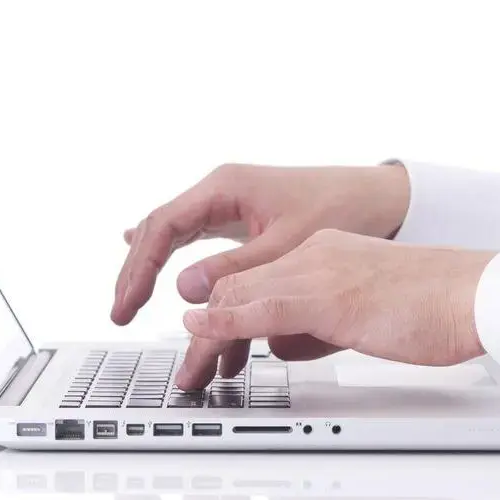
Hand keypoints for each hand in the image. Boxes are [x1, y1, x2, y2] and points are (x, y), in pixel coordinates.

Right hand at [111, 164, 408, 325]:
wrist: (379, 197)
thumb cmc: (341, 207)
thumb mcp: (286, 244)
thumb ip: (235, 268)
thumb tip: (184, 289)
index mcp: (225, 187)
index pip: (163, 227)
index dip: (140, 268)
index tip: (127, 304)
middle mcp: (221, 190)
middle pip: (160, 229)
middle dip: (136, 271)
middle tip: (120, 312)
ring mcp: (229, 202)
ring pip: (174, 234)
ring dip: (152, 268)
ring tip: (129, 301)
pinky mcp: (242, 216)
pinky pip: (194, 236)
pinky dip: (173, 256)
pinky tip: (156, 265)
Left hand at [174, 228, 494, 388]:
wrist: (471, 294)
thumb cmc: (431, 305)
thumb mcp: (359, 315)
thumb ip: (316, 325)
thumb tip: (281, 345)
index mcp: (322, 251)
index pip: (255, 279)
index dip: (223, 313)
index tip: (209, 343)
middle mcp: (313, 253)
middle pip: (237, 286)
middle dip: (206, 330)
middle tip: (192, 367)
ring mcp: (318, 271)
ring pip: (239, 296)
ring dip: (207, 338)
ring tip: (193, 370)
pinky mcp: (327, 296)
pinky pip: (261, 307)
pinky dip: (223, 322)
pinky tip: (200, 332)